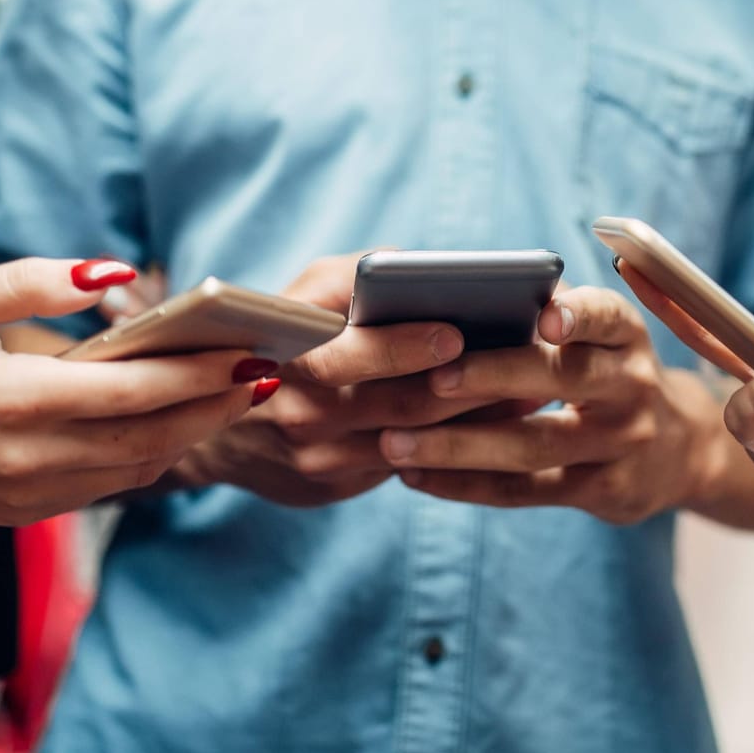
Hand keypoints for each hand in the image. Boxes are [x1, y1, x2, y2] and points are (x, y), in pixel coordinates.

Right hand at [0, 258, 267, 524]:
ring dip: (192, 435)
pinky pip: (107, 487)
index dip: (200, 374)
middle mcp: (29, 458)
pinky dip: (149, 456)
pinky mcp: (25, 514)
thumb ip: (35, 280)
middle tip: (268, 375)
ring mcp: (29, 495)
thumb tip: (114, 272)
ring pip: (137, 469)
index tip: (250, 352)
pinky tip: (174, 425)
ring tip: (235, 397)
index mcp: (14, 400)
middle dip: (217, 408)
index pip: (135, 391)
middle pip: (153, 438)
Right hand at [170, 253, 492, 506]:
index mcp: (290, 353)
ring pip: (415, 439)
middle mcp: (300, 409)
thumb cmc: (281, 334)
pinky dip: (460, 442)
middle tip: (521, 362)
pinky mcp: (335, 485)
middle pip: (399, 404)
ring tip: (533, 386)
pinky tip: (502, 421)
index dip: (404, 345)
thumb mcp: (303, 295)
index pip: (350, 352)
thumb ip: (352, 277)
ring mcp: (318, 455)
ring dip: (479, 416)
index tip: (456, 332)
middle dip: (465, 385)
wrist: (220, 427)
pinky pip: (410, 463)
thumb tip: (415, 267)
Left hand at [382, 286, 721, 524]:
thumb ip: (546, 314)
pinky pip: (524, 491)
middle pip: (562, 381)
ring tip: (394, 442)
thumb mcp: (599, 339)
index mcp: (625, 336)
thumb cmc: (604, 373)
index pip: (606, 318)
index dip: (578, 315)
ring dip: (458, 446)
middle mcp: (632, 387)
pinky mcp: (602, 492)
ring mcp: (620, 444)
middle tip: (434, 379)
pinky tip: (415, 477)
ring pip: (532, 446)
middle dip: (495, 378)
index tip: (544, 315)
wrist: (675, 450)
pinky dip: (465, 485)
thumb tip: (458, 292)